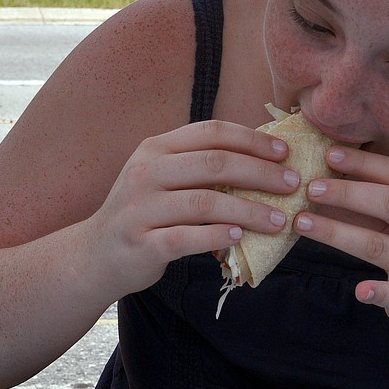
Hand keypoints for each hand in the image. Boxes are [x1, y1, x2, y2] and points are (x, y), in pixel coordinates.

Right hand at [85, 119, 300, 300]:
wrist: (95, 256)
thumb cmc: (145, 213)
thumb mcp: (164, 178)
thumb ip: (201, 165)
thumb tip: (264, 156)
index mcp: (155, 148)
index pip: (211, 132)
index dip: (252, 140)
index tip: (285, 152)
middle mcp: (145, 172)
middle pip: (213, 163)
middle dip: (260, 172)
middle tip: (293, 184)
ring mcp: (140, 208)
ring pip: (205, 202)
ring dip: (249, 210)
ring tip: (280, 220)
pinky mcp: (141, 244)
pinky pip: (185, 237)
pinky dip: (217, 237)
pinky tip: (241, 238)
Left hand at [293, 145, 388, 336]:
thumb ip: (379, 201)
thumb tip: (329, 174)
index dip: (365, 163)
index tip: (329, 154)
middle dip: (348, 193)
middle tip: (311, 188)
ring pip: (381, 247)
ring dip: (336, 234)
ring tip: (302, 223)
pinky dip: (377, 292)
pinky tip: (358, 290)